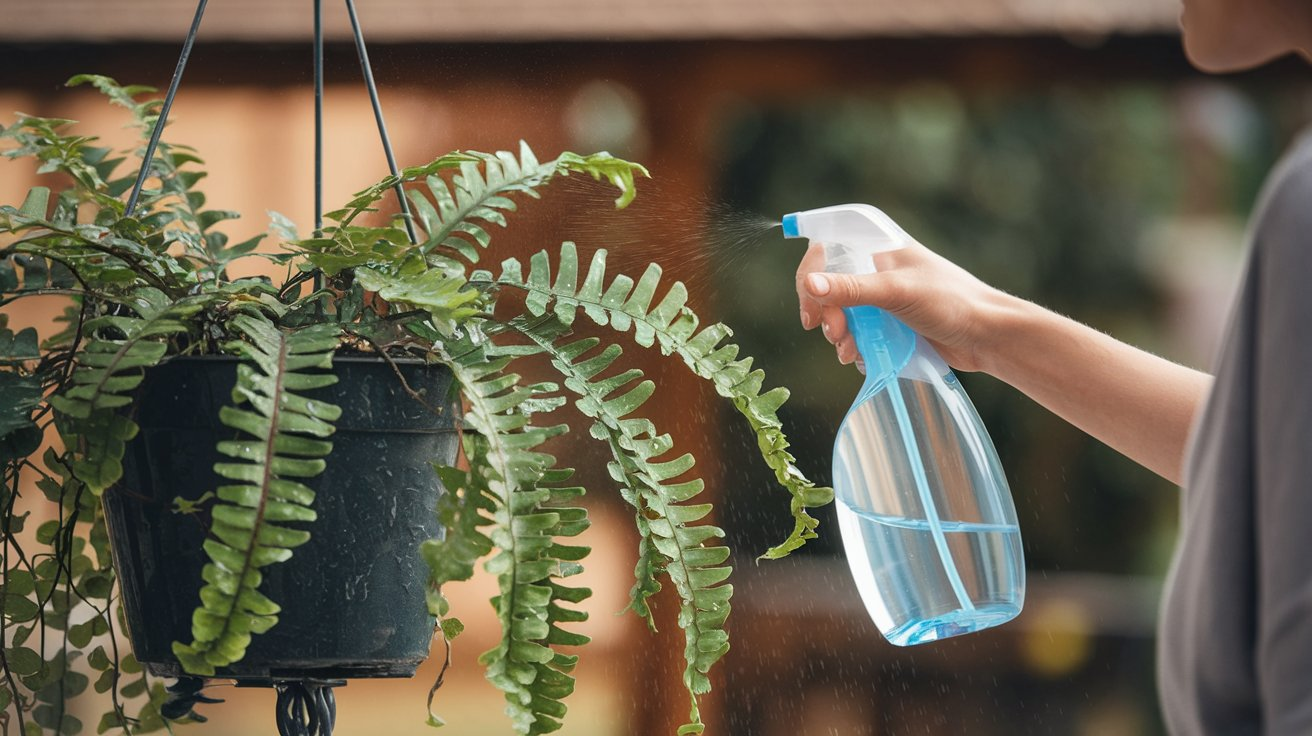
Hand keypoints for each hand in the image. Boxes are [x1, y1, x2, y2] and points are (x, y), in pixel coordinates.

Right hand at [795, 240, 1012, 373]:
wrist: (986, 336)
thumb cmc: (951, 302)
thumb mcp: (896, 291)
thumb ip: (852, 288)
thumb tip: (810, 285)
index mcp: (878, 247)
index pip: (827, 250)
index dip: (811, 275)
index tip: (811, 306)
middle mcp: (877, 269)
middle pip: (829, 286)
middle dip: (826, 313)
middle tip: (834, 334)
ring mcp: (883, 298)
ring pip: (841, 314)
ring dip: (839, 335)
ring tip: (851, 351)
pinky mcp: (889, 325)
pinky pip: (858, 333)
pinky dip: (854, 346)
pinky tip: (862, 357)